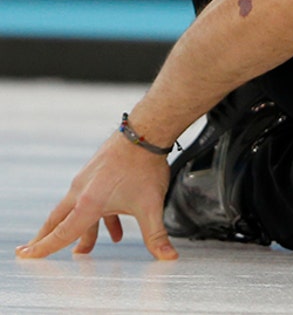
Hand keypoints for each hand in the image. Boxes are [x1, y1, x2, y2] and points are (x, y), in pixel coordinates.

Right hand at [16, 132, 177, 259]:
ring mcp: (88, 180)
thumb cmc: (144, 166)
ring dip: (82, 230)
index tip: (28, 255)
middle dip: (50, 237)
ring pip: (78, 210)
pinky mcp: (98, 172)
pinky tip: (116, 228)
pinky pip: (92, 199)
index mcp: (88, 203)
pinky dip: (100, 216)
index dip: (44, 247)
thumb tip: (167, 256)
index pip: (62, 233)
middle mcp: (82, 191)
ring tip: (86, 247)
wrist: (145, 134)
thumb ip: (156, 235)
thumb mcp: (151, 207)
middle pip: (60, 220)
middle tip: (37, 249)